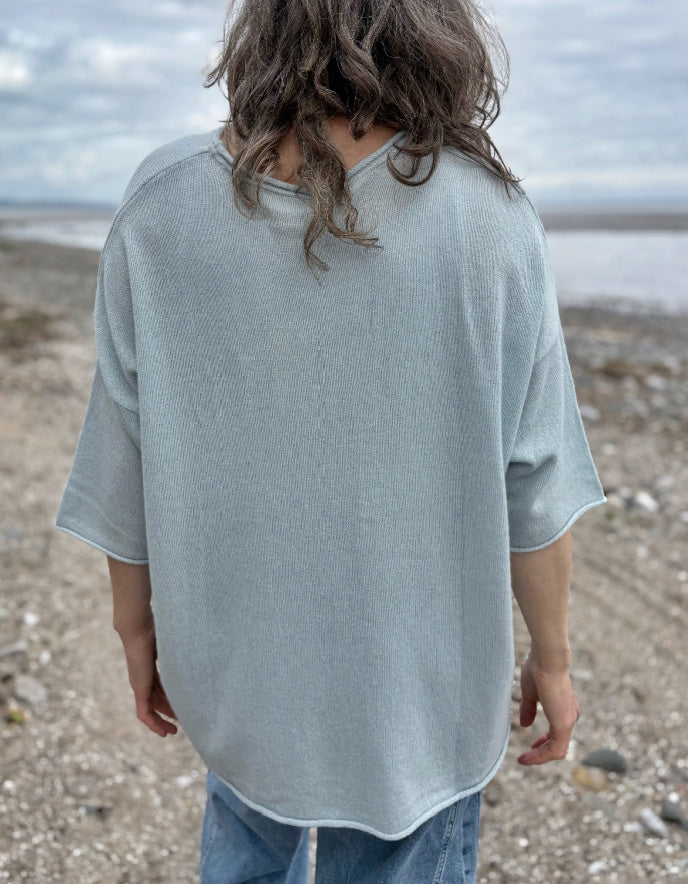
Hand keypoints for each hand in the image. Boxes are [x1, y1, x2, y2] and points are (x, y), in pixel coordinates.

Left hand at [116, 622, 178, 737]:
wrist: (139, 629)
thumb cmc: (156, 631)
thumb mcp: (171, 647)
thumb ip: (179, 654)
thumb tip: (202, 650)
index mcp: (150, 668)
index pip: (160, 688)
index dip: (169, 698)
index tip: (181, 705)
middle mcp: (143, 679)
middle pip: (156, 700)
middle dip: (167, 712)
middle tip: (180, 722)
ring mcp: (140, 685)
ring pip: (150, 709)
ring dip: (160, 722)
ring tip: (172, 731)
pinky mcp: (139, 690)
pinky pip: (144, 712)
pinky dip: (153, 723)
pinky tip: (162, 731)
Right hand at [517, 651, 579, 764]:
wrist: (547, 659)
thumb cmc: (538, 670)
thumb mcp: (530, 693)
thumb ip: (529, 709)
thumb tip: (524, 725)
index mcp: (564, 708)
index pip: (558, 732)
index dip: (545, 741)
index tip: (532, 745)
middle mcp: (570, 716)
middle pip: (559, 744)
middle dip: (542, 752)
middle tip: (527, 756)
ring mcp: (568, 721)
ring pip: (557, 750)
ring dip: (540, 757)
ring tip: (524, 759)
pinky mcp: (563, 725)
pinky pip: (555, 749)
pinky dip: (541, 756)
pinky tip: (527, 757)